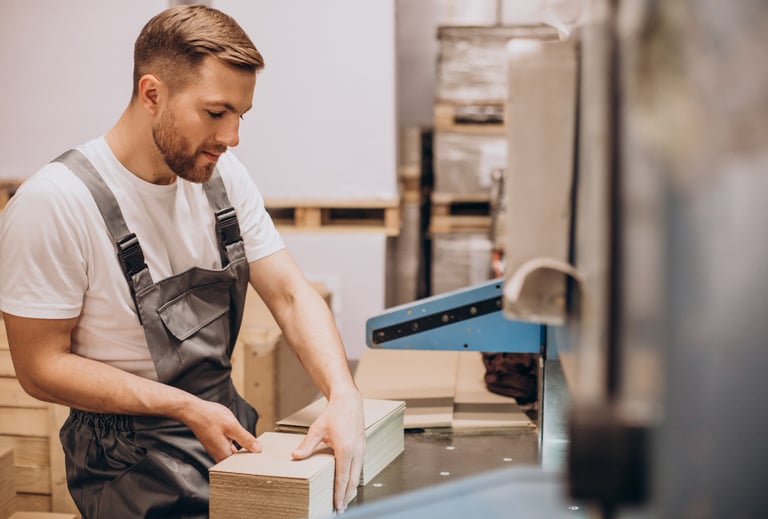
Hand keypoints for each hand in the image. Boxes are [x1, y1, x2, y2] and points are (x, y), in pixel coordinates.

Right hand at [182, 398, 261, 461]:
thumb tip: (257, 449)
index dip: (252, 460)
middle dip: (247, 456)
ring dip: (241, 449)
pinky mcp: (214, 442)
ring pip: (232, 453)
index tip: (262, 458)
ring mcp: (215, 449)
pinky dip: (234, 443)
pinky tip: (238, 436)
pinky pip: (227, 447)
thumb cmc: (210, 417)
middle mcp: (218, 455)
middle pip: (237, 460)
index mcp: (224, 454)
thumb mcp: (233, 426)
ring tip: (252, 444)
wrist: (192, 411)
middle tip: (259, 451)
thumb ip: (246, 439)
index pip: (242, 464)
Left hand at [291, 392, 364, 511]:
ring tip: (345, 499)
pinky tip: (349, 482)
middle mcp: (356, 452)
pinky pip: (359, 467)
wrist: (349, 402)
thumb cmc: (334, 414)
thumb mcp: (317, 429)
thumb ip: (307, 445)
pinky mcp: (363, 447)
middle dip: (347, 496)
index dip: (339, 494)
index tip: (337, 505)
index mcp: (345, 450)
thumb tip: (296, 455)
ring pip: (357, 475)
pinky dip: (354, 477)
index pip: (342, 478)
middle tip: (341, 508)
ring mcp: (361, 450)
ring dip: (351, 488)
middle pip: (352, 481)